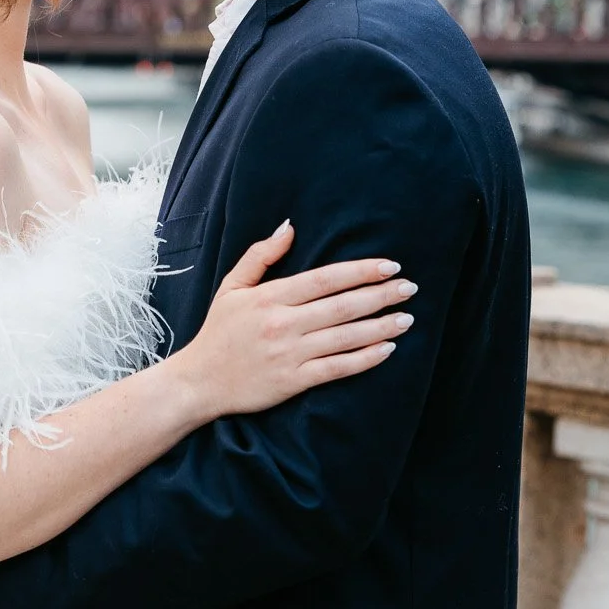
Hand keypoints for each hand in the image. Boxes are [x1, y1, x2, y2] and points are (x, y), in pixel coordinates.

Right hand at [174, 221, 415, 419]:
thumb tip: (289, 227)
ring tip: (407, 318)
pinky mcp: (293, 381)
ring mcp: (289, 354)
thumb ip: (260, 256)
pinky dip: (364, 359)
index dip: (360, 271)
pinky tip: (386, 349)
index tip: (389, 266)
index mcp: (270, 297)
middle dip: (380, 295)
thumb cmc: (218, 332)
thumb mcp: (232, 287)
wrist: (199, 382)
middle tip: (410, 288)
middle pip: (342, 306)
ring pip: (344, 337)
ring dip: (380, 326)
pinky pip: (336, 368)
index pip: (325, 279)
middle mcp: (283, 324)